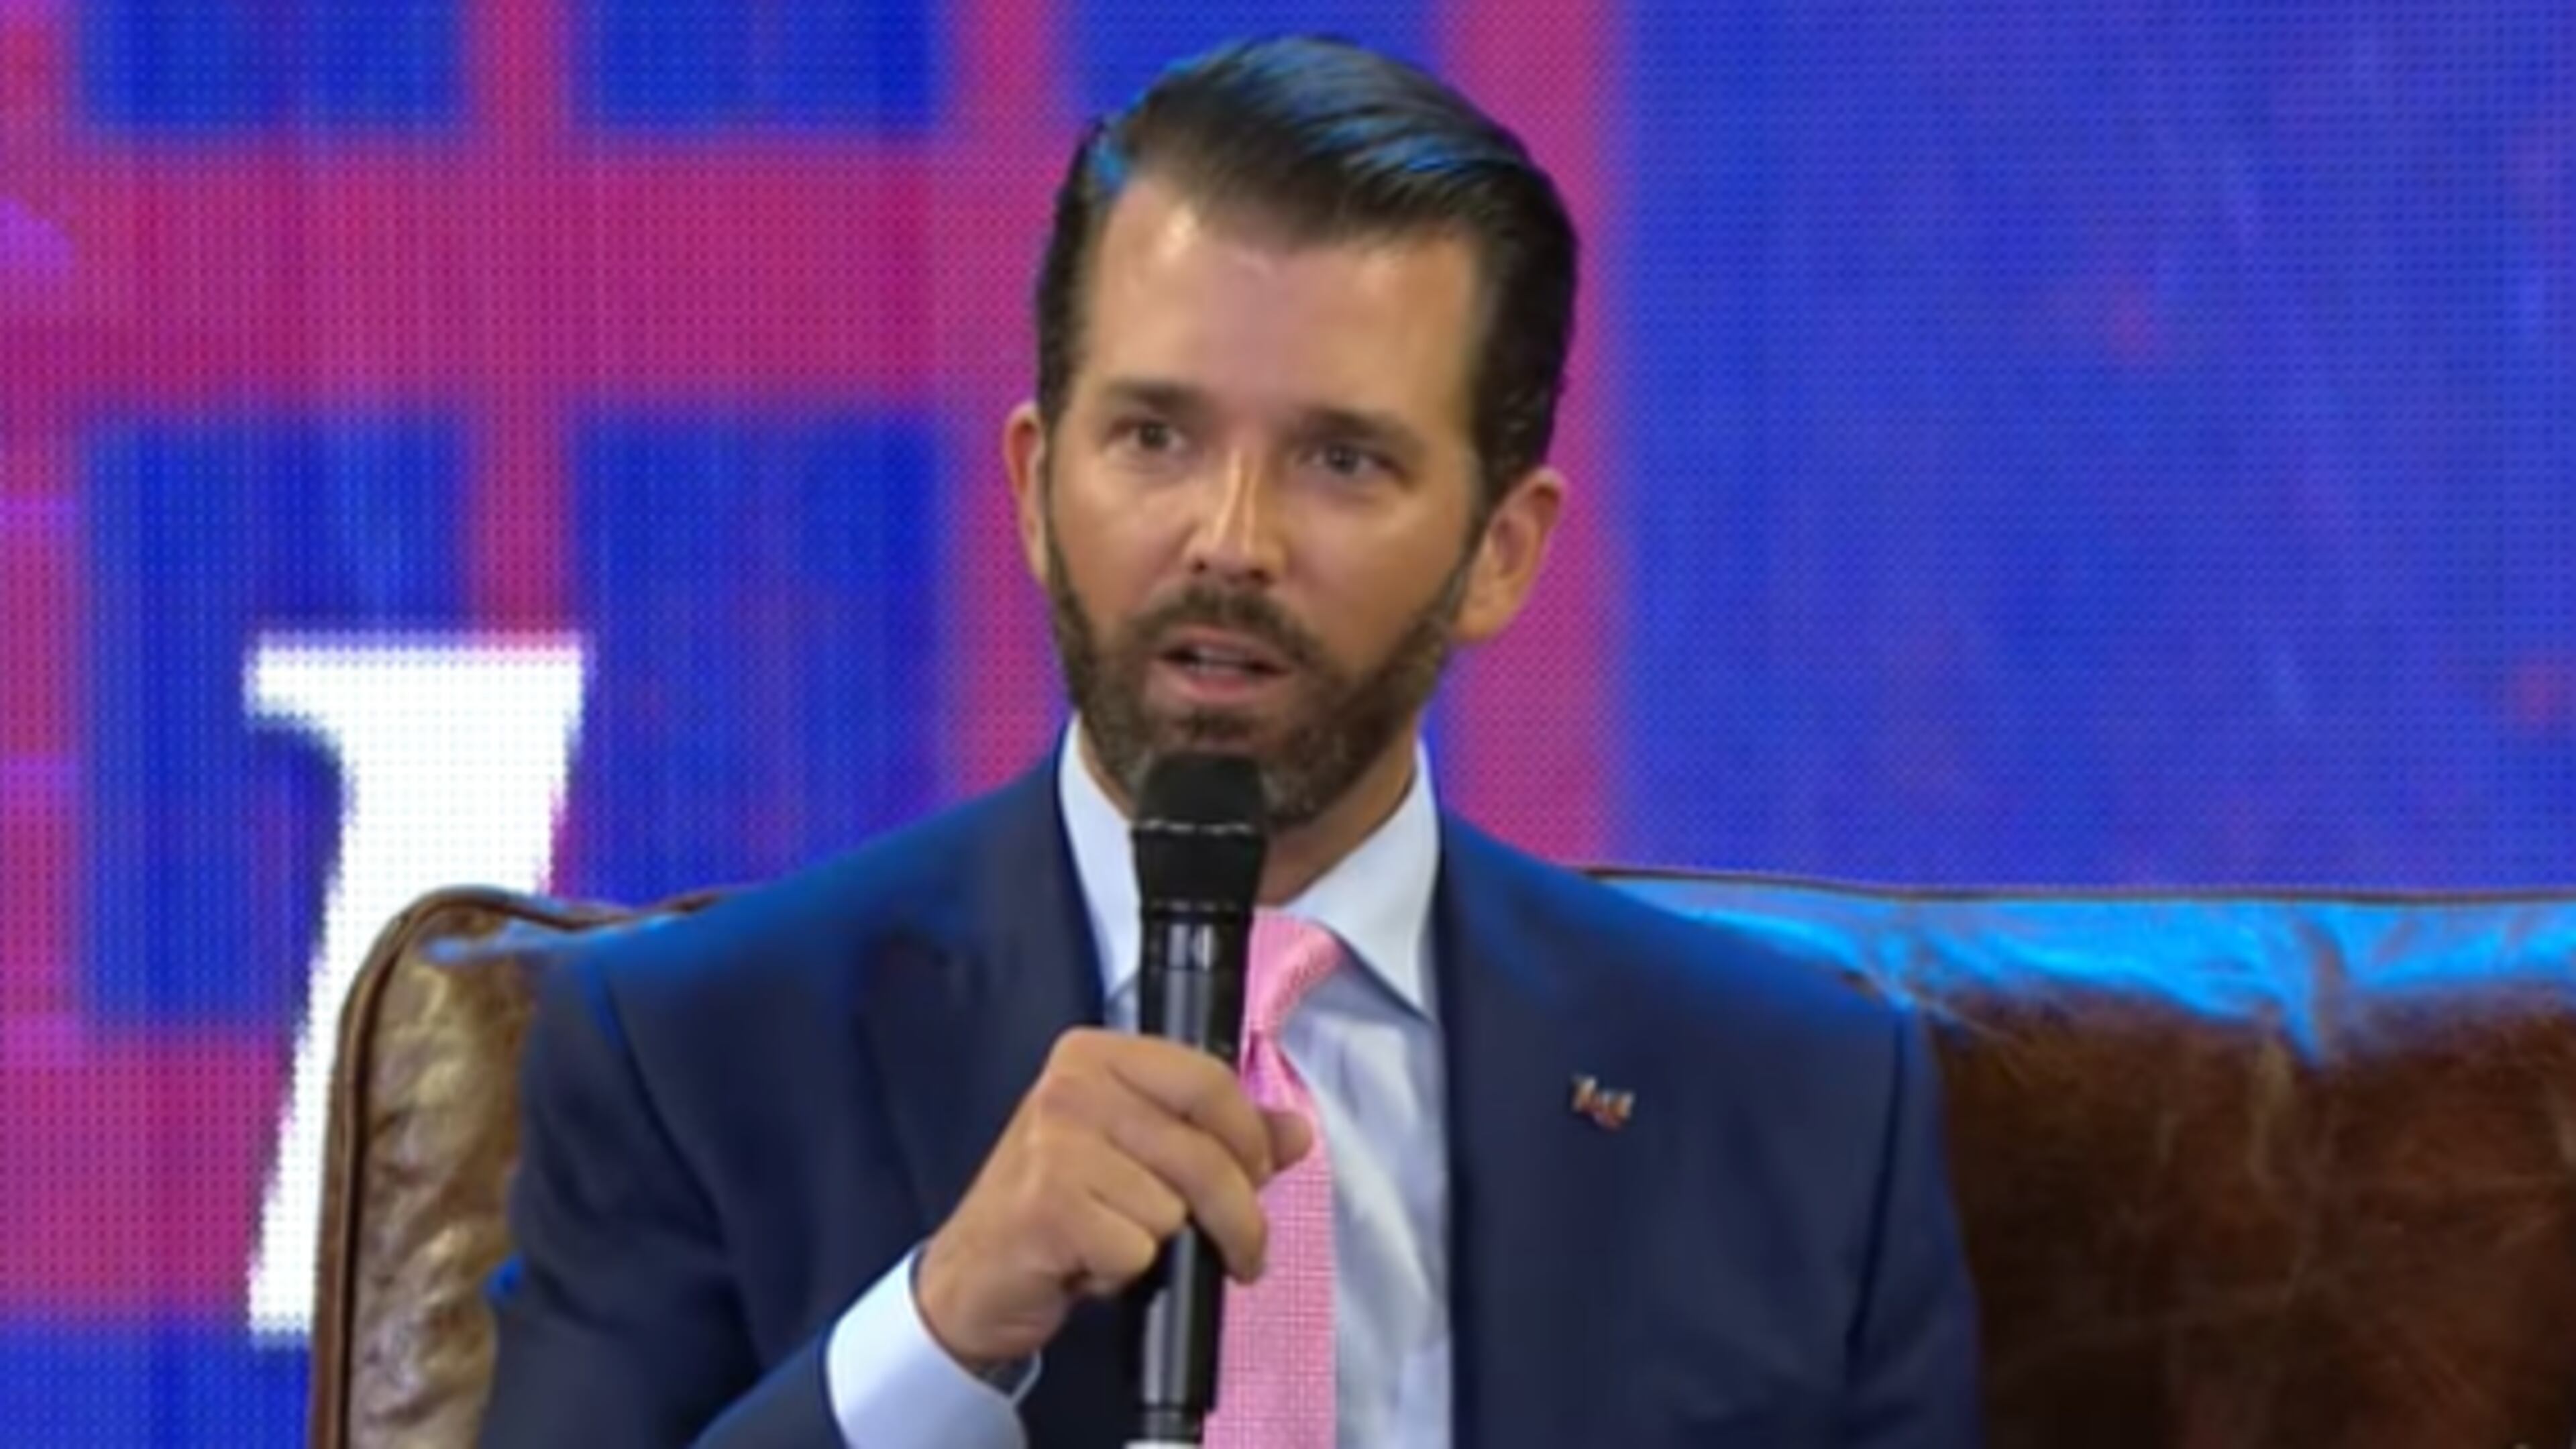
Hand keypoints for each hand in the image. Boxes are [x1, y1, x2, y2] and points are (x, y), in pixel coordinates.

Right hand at [913, 1027, 1313, 1369]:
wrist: (973, 1277)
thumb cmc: (1060, 1210)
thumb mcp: (1141, 1158)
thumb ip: (1220, 1137)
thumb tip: (1297, 1132)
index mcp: (1097, 1055)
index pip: (1210, 1081)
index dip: (1252, 1138)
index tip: (1262, 1177)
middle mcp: (1070, 1087)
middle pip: (1205, 1151)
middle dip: (1240, 1215)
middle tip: (1242, 1252)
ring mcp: (1052, 1143)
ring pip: (1174, 1206)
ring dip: (1163, 1244)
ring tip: (1120, 1242)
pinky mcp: (1046, 1204)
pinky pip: (1138, 1247)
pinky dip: (1126, 1270)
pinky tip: (1091, 1262)